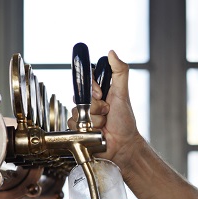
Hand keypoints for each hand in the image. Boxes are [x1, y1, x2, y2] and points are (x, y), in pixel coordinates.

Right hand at [67, 50, 142, 165]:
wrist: (122, 145)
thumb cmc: (125, 121)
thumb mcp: (123, 93)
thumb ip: (120, 72)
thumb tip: (111, 52)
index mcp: (98, 91)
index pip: (86, 81)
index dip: (92, 88)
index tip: (101, 95)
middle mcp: (89, 102)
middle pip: (80, 97)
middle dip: (95, 107)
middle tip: (107, 113)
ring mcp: (82, 115)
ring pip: (76, 112)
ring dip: (93, 120)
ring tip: (103, 125)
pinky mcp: (77, 128)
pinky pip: (73, 124)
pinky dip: (86, 129)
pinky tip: (96, 133)